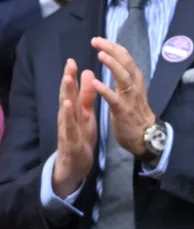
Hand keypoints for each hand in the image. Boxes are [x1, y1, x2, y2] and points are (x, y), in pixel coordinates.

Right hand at [53, 59, 97, 197]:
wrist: (75, 164)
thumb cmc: (80, 136)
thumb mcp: (86, 114)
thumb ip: (87, 96)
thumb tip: (88, 74)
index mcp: (74, 109)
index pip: (72, 90)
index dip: (72, 75)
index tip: (73, 59)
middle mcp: (68, 116)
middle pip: (67, 95)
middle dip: (68, 80)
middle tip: (70, 63)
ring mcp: (68, 128)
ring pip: (67, 109)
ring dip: (66, 94)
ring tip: (68, 79)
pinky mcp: (71, 140)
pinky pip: (70, 126)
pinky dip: (69, 116)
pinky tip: (69, 105)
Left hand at [90, 37, 156, 155]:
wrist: (145, 137)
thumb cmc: (136, 115)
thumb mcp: (132, 92)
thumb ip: (125, 78)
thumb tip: (117, 62)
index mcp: (135, 81)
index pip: (126, 58)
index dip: (113, 47)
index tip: (99, 40)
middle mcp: (134, 86)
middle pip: (126, 63)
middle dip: (111, 50)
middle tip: (96, 41)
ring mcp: (129, 99)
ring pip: (123, 78)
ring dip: (112, 65)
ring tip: (100, 55)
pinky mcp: (123, 112)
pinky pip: (114, 99)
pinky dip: (105, 90)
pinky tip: (96, 83)